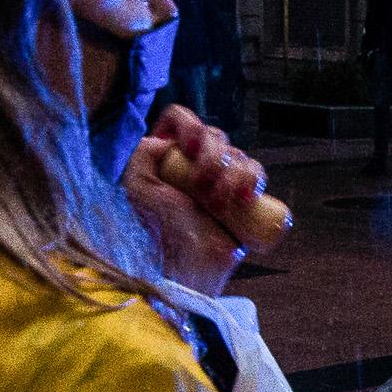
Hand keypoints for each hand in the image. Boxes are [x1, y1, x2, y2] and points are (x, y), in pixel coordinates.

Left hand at [123, 110, 260, 292]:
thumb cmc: (156, 235)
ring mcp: (220, 181)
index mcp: (166, 157)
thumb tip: (166, 141)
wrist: (185, 271)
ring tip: (218, 203)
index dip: (189, 127)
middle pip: (214, 135)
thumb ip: (140, 156)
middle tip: (202, 186)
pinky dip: (253, 180)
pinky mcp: (243, 199)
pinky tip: (245, 197)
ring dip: (232, 173)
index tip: (188, 150)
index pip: (181, 120)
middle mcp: (193, 165)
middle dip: (212, 157)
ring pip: (238, 154)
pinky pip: (256, 174)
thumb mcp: (135, 190)